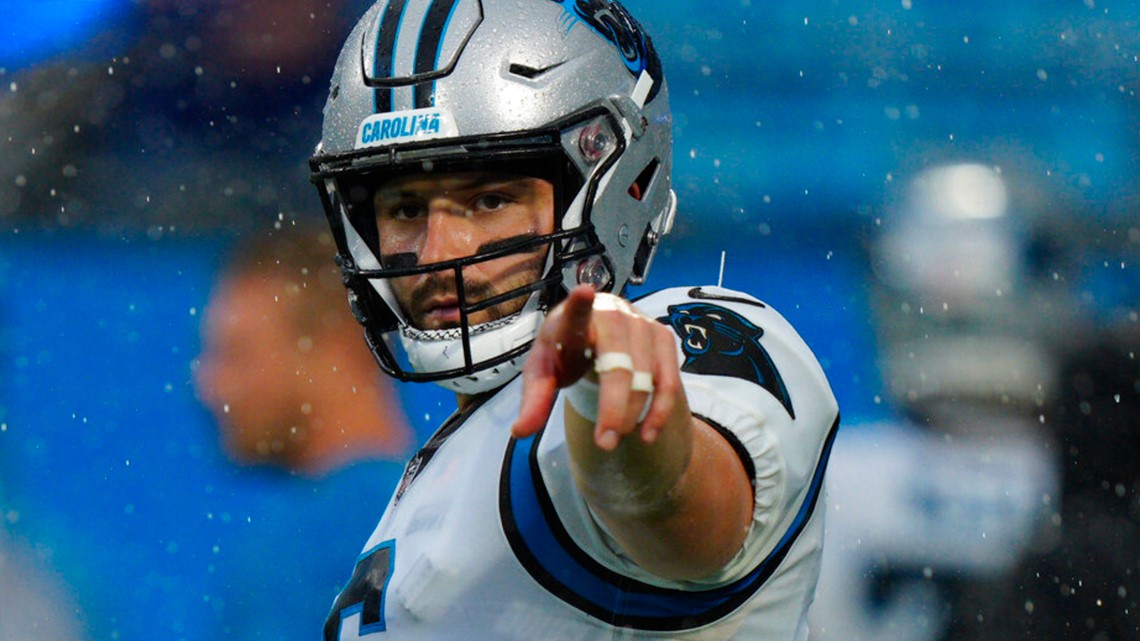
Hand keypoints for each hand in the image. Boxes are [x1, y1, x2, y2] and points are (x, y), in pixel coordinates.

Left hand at [512, 285, 684, 449]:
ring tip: (615, 440)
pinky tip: (647, 433)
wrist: (592, 333)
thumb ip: (533, 401)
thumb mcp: (542, 375)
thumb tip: (520, 432)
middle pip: (618, 364)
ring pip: (645, 376)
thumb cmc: (563, 353)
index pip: (575, 313)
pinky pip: (669, 379)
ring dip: (633, 413)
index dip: (580, 305)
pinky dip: (660, 410)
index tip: (583, 292)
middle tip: (605, 443)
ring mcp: (641, 323)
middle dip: (614, 407)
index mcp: (572, 321)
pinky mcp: (662, 337)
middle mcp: (610, 315)